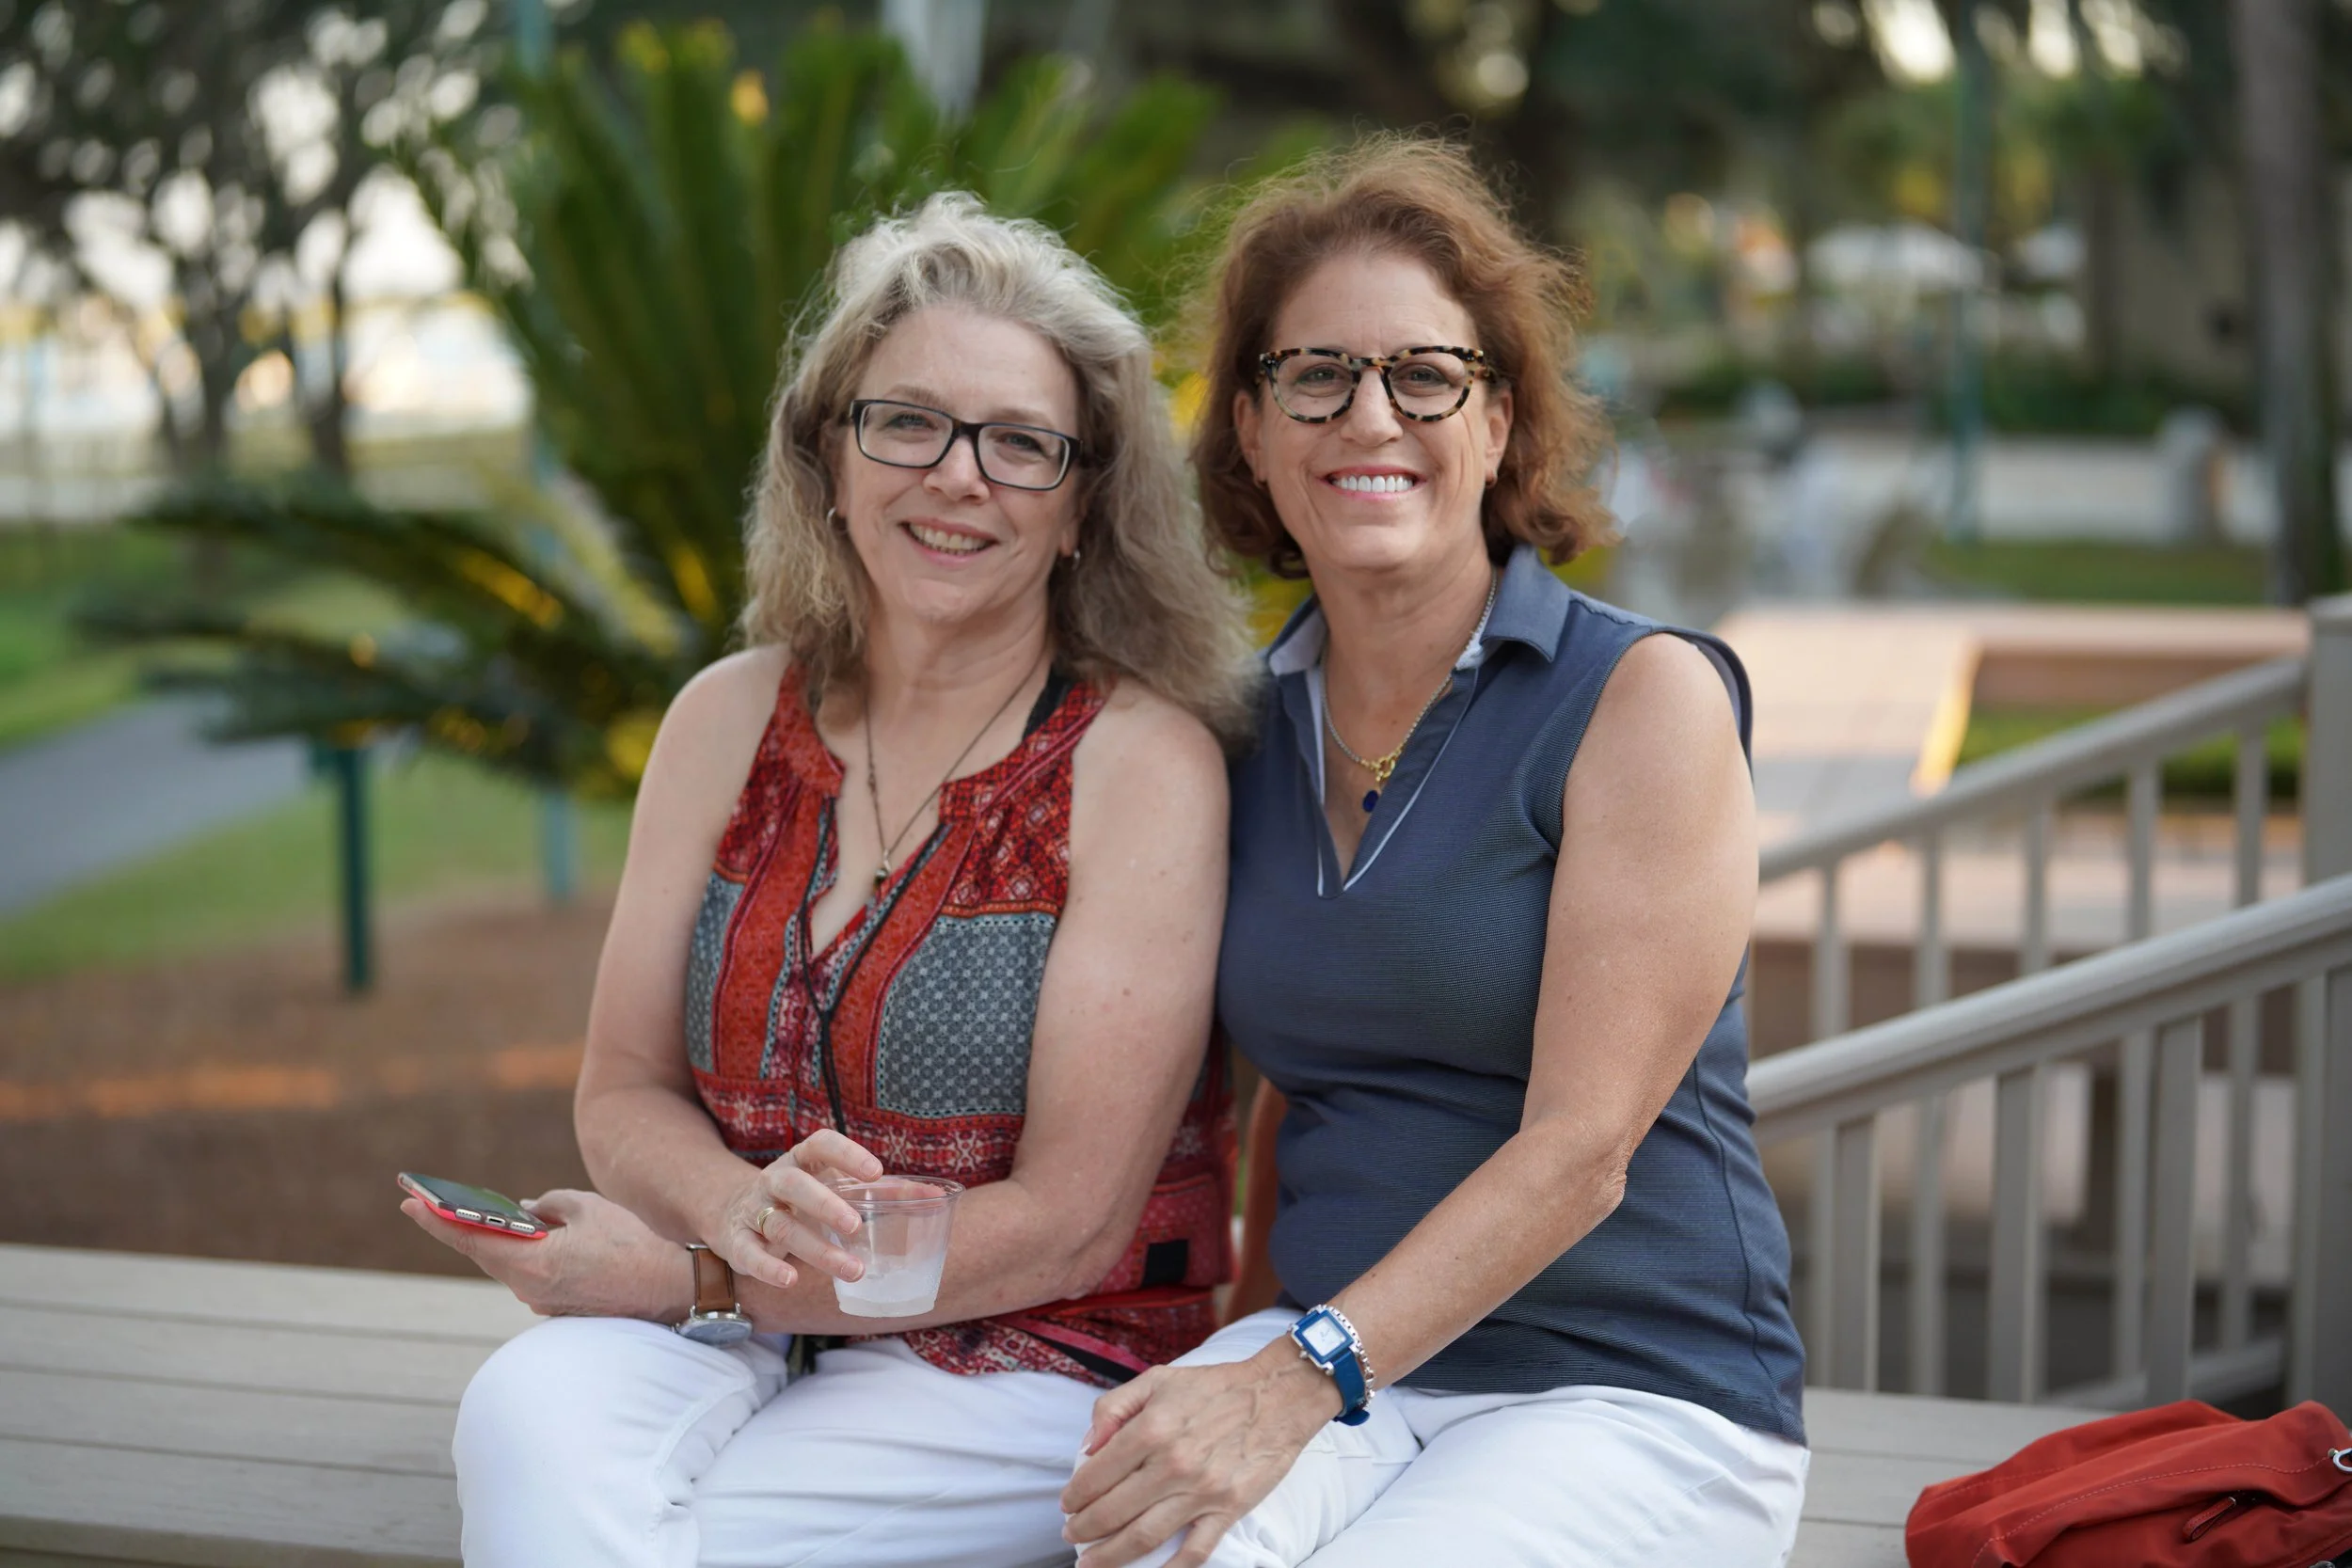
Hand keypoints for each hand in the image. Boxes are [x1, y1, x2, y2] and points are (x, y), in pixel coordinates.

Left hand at [401, 1188, 683, 1320]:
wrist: (673, 1291)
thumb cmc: (634, 1245)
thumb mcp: (589, 1209)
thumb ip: (550, 1204)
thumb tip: (528, 1211)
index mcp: (533, 1264)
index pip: (473, 1238)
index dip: (437, 1219)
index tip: (409, 1201)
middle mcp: (529, 1289)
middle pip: (485, 1254)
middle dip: (458, 1226)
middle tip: (425, 1202)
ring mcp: (543, 1303)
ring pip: (508, 1265)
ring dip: (494, 1239)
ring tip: (472, 1213)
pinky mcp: (558, 1307)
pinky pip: (529, 1274)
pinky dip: (521, 1253)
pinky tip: (521, 1235)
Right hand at [709, 1129, 883, 1291]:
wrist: (732, 1212)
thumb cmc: (801, 1199)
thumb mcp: (833, 1186)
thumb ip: (881, 1191)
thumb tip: (932, 1195)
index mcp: (801, 1160)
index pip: (821, 1144)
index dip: (847, 1154)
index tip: (876, 1172)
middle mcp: (775, 1180)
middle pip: (796, 1185)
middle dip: (825, 1205)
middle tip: (856, 1225)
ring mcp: (754, 1210)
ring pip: (783, 1227)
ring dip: (817, 1250)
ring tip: (853, 1270)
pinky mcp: (737, 1242)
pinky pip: (750, 1254)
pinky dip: (769, 1268)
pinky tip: (790, 1280)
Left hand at [1058, 1343, 1338, 1566]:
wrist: (1278, 1395)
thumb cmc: (1215, 1386)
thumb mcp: (1157, 1379)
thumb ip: (1114, 1407)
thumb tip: (1088, 1447)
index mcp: (1151, 1429)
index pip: (1097, 1474)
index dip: (1075, 1494)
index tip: (1067, 1504)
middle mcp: (1172, 1463)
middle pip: (1113, 1512)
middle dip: (1084, 1530)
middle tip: (1072, 1535)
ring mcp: (1201, 1491)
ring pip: (1144, 1537)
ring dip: (1111, 1556)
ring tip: (1091, 1563)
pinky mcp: (1228, 1508)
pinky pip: (1195, 1551)